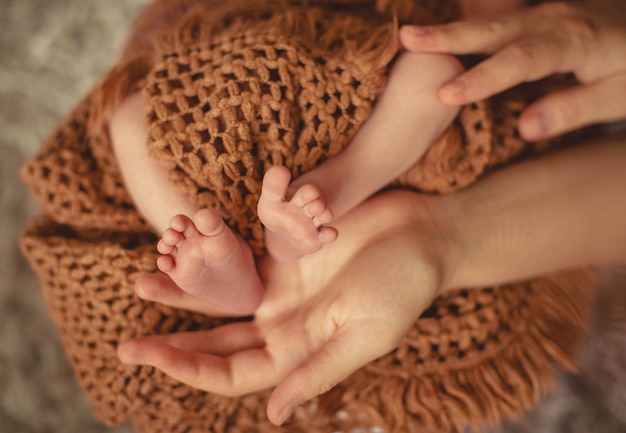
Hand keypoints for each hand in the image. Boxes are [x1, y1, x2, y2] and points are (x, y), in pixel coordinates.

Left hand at [117, 191, 446, 424]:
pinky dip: (210, 259)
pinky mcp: (285, 252)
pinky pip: (238, 258)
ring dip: (184, 298)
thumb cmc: (403, 286)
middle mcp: (286, 325)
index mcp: (301, 351)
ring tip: (141, 287)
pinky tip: (183, 250)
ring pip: (222, 301)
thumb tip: (273, 413)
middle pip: (219, 344)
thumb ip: (319, 369)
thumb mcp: (365, 332)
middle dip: (174, 346)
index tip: (149, 357)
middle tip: (126, 346)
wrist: (422, 235)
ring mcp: (284, 288)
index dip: (191, 370)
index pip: (235, 372)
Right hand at [400, 1, 625, 139]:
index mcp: (574, 41)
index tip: (445, 93)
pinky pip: (497, 20)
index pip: (520, 60)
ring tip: (408, 35)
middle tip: (408, 39)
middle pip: (495, 29)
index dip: (482, 77)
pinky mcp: (538, 15)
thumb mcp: (618, 96)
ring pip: (490, 21)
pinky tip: (438, 35)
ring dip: (449, 29)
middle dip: (449, 36)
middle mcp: (552, 20)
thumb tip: (524, 129)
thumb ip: (572, 110)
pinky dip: (466, 26)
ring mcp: (543, 13)